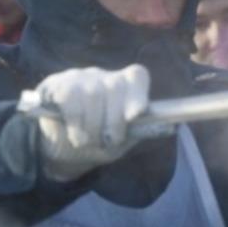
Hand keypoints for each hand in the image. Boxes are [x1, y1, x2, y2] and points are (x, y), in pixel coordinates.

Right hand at [34, 64, 149, 180]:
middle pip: (116, 86)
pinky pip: (70, 97)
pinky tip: (74, 134)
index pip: (137, 76)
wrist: (59, 150)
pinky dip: (75, 120)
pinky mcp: (56, 83)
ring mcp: (80, 77)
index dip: (137, 94)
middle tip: (109, 140)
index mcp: (125, 87)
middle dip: (114, 119)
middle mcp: (104, 76)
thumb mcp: (119, 143)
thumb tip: (171, 127)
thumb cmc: (97, 142)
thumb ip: (138, 132)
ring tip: (87, 142)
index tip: (136, 115)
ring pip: (93, 93)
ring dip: (92, 125)